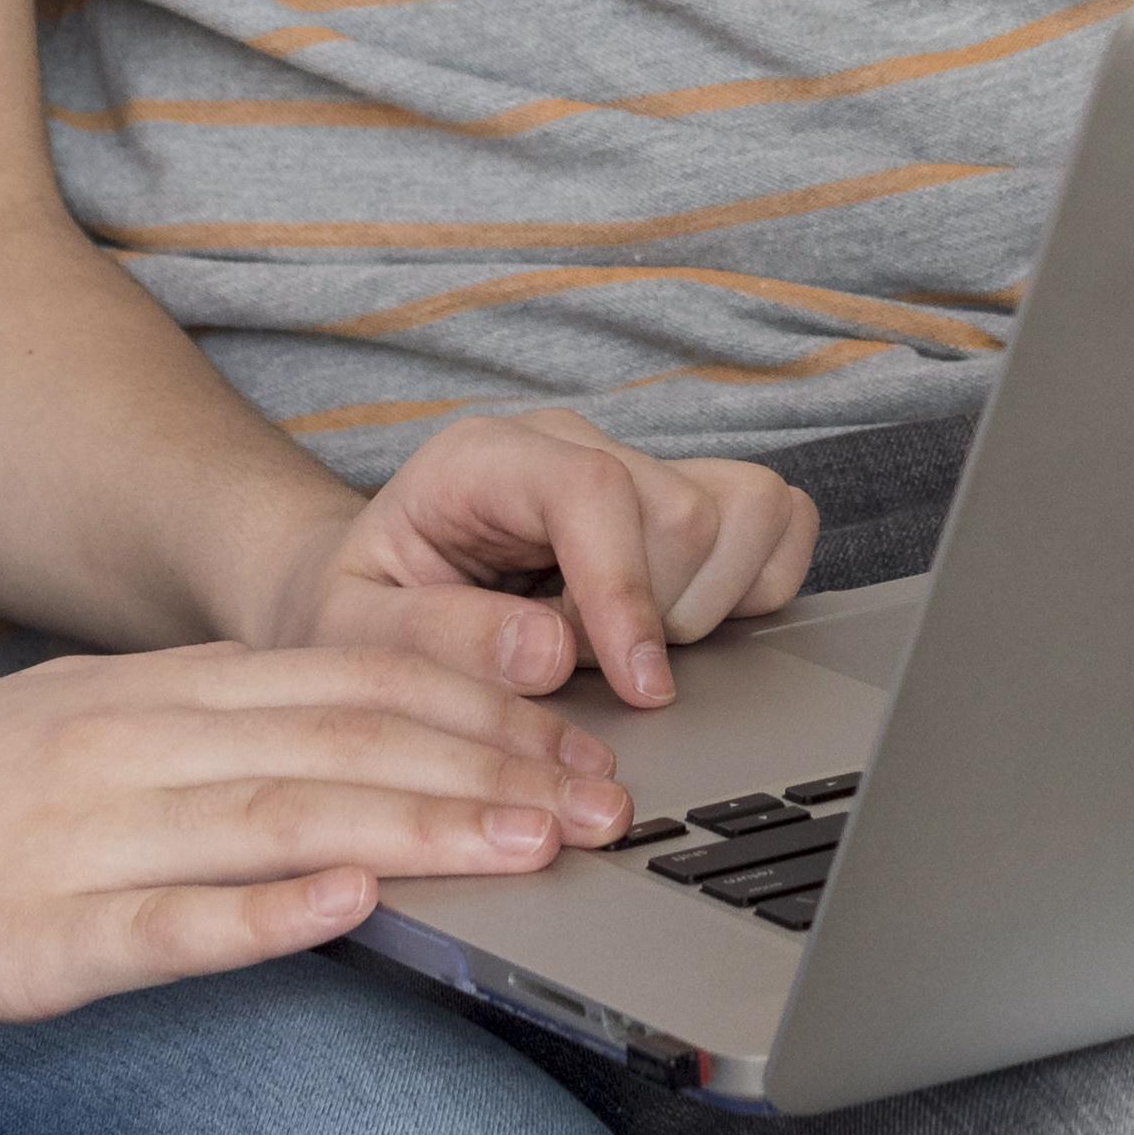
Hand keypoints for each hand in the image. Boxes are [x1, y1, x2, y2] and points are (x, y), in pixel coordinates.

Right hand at [0, 640, 630, 1019]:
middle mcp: (131, 748)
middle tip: (602, 806)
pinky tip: (345, 908)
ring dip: (417, 831)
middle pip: (341, 744)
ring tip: (524, 846)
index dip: (478, 710)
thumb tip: (351, 760)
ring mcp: (82, 841)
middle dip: (487, 771)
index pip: (350, 685)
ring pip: (275, 819)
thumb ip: (211, 737)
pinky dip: (262, 915)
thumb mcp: (85, 729)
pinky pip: (162, 924)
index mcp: (154, 695)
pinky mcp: (31, 938)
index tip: (578, 744)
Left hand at [277, 412, 817, 707]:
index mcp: (485, 459)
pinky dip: (752, 591)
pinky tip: (674, 628)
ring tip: (616, 647)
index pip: (592, 490)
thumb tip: (549, 654)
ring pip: (747, 514)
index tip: (639, 687)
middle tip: (572, 667)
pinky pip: (778, 524)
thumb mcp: (354, 636)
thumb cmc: (365, 610)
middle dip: (647, 623)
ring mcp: (639, 467)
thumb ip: (435, 641)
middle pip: (684, 514)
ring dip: (702, 608)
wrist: (375, 589)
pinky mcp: (689, 499)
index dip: (626, 590)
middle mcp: (574, 447)